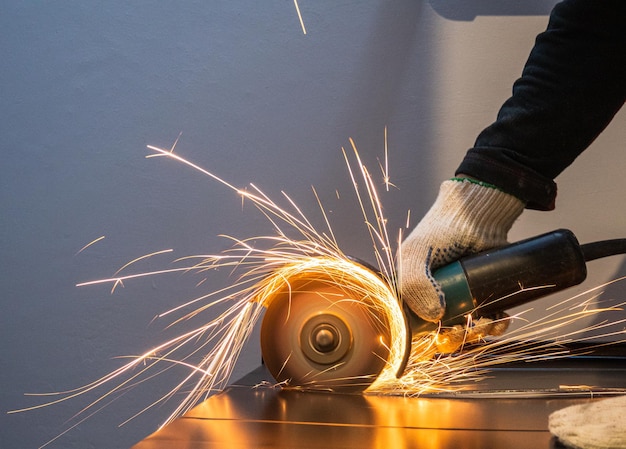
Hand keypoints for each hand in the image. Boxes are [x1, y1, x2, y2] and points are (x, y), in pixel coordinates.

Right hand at [398, 178, 523, 321]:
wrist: (478, 214)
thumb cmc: (440, 230)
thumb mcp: (415, 254)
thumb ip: (414, 285)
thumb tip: (435, 317)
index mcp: (413, 290)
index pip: (417, 324)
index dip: (429, 333)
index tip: (443, 331)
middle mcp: (436, 296)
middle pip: (445, 331)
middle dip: (458, 335)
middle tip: (468, 326)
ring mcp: (462, 296)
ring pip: (470, 327)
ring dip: (481, 332)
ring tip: (488, 320)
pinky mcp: (485, 294)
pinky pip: (491, 318)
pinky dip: (498, 324)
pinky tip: (500, 317)